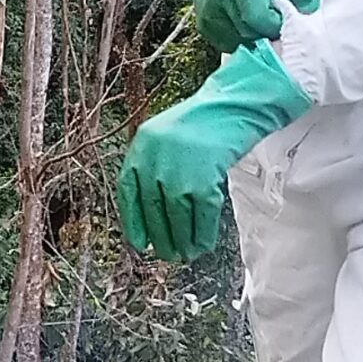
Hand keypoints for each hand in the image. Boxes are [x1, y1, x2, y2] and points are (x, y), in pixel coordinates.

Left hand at [117, 43, 311, 262]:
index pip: (128, 191)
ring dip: (181, 240)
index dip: (133, 221)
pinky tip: (203, 244)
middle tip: (166, 254)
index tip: (138, 242)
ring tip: (184, 255)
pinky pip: (202, 214)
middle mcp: (155, 158)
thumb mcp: (166, 137)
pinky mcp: (205, 178)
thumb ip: (155, 166)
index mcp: (142, 146)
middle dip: (159, 236)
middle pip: (152, 208)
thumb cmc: (202, 123)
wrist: (234, 106)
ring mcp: (180, 170)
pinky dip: (202, 233)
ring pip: (176, 216)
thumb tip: (151, 211)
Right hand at [173, 0, 317, 52]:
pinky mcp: (203, 24)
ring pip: (238, 40)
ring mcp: (208, 14)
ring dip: (253, 35)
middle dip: (266, 29)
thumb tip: (310, 6)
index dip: (277, 22)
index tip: (283, 13)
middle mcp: (218, 0)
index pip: (260, 18)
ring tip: (257, 16)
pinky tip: (243, 22)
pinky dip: (238, 37)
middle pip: (250, 32)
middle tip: (272, 15)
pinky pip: (226, 43)